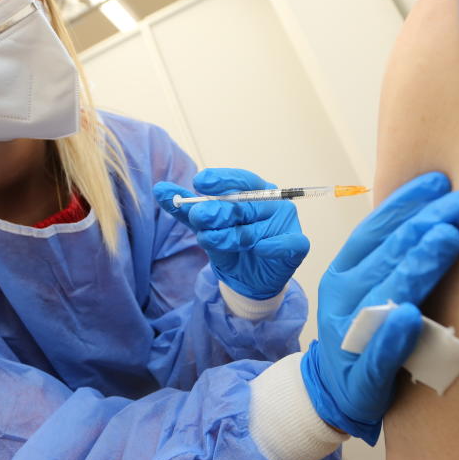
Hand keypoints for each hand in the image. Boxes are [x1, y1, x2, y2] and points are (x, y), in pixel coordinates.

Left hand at [153, 168, 309, 299]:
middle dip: (218, 211)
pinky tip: (260, 248)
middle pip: (244, 205)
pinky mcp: (297, 245)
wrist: (249, 280)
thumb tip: (160, 189)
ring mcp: (287, 223)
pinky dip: (273, 246)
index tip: (199, 182)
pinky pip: (286, 243)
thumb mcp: (206, 227)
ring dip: (230, 236)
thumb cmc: (232, 246)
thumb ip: (186, 209)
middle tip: (198, 216)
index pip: (240, 179)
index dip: (221, 180)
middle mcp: (273, 203)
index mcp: (255, 191)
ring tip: (207, 240)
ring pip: (255, 229)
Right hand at [300, 172, 458, 443]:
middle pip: (386, 254)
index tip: (441, 181)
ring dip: (416, 266)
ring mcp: (349, 336)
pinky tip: (412, 318)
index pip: (374, 229)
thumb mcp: (371, 285)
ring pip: (384, 296)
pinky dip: (393, 336)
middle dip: (428, 223)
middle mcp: (342, 297)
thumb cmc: (367, 331)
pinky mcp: (361, 379)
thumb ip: (395, 254)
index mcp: (344, 271)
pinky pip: (377, 355)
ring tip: (446, 239)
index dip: (406, 203)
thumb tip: (439, 209)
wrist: (336, 394)